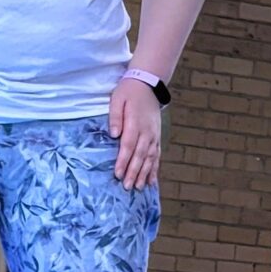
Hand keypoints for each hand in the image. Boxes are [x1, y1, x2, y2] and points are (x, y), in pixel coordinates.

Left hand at [108, 76, 162, 190]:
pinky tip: (151, 181)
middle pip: (140, 155)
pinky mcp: (157, 136)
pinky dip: (155, 168)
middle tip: (127, 186)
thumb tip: (113, 134)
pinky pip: (157, 155)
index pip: (128, 146)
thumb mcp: (117, 100)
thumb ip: (115, 117)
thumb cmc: (128, 92)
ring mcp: (154, 135)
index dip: (123, 161)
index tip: (118, 174)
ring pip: (150, 158)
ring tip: (138, 187)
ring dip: (144, 173)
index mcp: (135, 123)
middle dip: (133, 172)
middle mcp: (147, 131)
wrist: (148, 84)